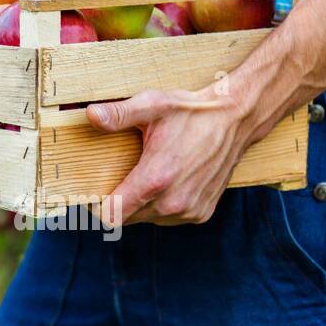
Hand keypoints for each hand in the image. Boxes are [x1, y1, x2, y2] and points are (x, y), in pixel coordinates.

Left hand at [85, 86, 256, 226]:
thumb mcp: (152, 105)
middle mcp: (174, 202)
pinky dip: (161, 206)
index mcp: (156, 179)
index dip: (97, 205)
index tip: (91, 191)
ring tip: (142, 176)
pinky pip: (168, 219)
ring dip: (140, 204)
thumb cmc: (191, 112)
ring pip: (148, 219)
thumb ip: (119, 114)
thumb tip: (90, 115)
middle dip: (118, 202)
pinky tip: (164, 182)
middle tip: (115, 177)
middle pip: (127, 218)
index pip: (113, 214)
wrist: (235, 119)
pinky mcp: (202, 213)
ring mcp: (190, 210)